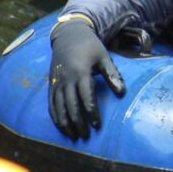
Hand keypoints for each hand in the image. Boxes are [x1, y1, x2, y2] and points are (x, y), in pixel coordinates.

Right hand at [48, 19, 124, 139]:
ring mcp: (56, 81)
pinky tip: (61, 126)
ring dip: (65, 123)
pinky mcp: (51, 83)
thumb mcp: (104, 57)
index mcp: (80, 72)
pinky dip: (55, 116)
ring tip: (73, 136)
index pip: (86, 97)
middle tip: (85, 136)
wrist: (68, 35)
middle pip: (71, 105)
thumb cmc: (90, 46)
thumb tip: (122, 93)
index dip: (91, 112)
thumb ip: (112, 74)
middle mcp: (66, 78)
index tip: (97, 126)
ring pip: (58, 106)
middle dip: (78, 122)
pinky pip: (51, 103)